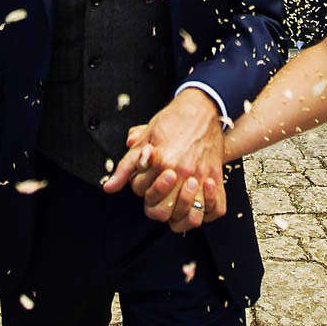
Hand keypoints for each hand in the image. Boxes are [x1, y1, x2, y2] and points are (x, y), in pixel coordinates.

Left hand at [102, 89, 226, 232]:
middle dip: (156, 204)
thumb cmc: (173, 121)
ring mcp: (202, 177)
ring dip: (181, 213)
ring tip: (176, 200)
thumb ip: (126, 166)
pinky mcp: (217, 177)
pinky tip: (198, 202)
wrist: (201, 109)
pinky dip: (207, 211)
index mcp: (162, 162)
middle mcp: (183, 172)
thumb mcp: (144, 139)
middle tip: (159, 191)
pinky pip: (217, 208)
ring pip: (191, 216)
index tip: (146, 175)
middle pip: (163, 211)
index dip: (139, 186)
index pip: (141, 193)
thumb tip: (109, 187)